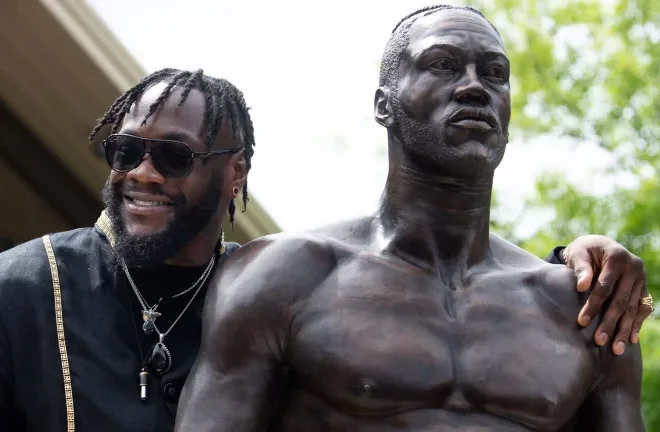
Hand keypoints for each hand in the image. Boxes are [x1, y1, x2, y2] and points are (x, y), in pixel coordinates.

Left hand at [563, 235, 651, 354]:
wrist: (599, 247)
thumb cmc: (584, 251)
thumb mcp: (578, 253)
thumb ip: (580, 268)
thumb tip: (582, 286)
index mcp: (617, 257)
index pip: (605, 287)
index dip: (593, 305)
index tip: (582, 322)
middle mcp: (634, 267)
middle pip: (621, 301)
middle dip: (610, 323)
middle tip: (599, 341)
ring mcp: (641, 278)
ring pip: (633, 308)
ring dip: (625, 330)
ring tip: (616, 349)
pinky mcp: (643, 287)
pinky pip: (643, 308)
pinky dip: (638, 324)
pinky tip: (632, 340)